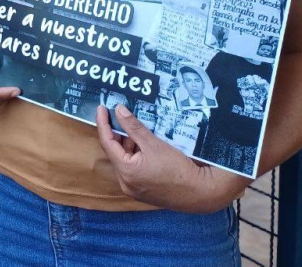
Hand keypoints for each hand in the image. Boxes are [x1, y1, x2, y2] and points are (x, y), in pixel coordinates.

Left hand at [96, 104, 246, 212]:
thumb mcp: (153, 143)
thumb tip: (118, 110)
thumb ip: (133, 127)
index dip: (103, 124)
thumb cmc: (178, 168)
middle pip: (115, 153)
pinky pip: (133, 170)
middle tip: (120, 117)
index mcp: (125, 171)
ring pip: (124, 161)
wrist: (200, 192)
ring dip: (127, 145)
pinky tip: (144, 146)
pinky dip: (135, 156)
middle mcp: (126, 183)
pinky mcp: (143, 192)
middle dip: (117, 134)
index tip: (101, 108)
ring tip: (135, 130)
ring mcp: (134, 189)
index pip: (107, 143)